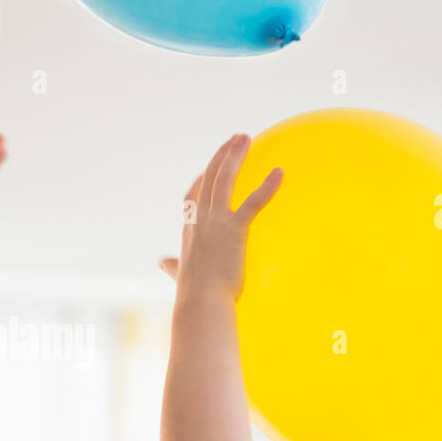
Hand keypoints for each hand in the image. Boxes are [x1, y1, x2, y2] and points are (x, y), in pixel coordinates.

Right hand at [158, 134, 281, 300]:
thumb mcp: (180, 275)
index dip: (202, 179)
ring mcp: (215, 223)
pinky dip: (266, 186)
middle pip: (208, 178)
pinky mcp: (234, 229)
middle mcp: (199, 220)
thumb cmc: (193, 296)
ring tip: (245, 136)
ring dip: (234, 155)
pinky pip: (252, 202)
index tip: (210, 167)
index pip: (193, 196)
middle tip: (236, 138)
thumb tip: (161, 262)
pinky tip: (280, 172)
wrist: (201, 304)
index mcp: (190, 231)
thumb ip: (172, 267)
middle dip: (222, 155)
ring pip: (223, 179)